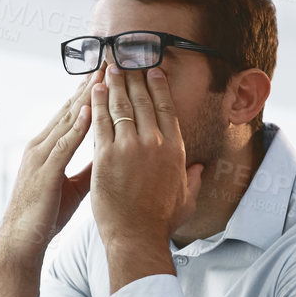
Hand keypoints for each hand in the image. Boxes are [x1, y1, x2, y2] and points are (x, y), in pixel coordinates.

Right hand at [0, 78, 92, 296]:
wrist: (21, 240)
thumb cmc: (46, 213)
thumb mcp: (75, 186)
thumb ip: (89, 167)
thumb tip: (110, 154)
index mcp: (49, 147)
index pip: (73, 112)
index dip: (91, 91)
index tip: (109, 72)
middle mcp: (42, 144)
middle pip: (70, 107)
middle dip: (90, 83)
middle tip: (109, 59)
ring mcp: (41, 155)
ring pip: (67, 119)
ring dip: (86, 96)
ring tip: (103, 73)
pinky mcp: (44, 171)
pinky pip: (64, 144)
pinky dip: (77, 126)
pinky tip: (90, 111)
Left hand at [91, 62, 202, 290]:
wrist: (137, 237)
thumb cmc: (161, 223)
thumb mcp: (186, 199)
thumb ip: (194, 181)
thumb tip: (202, 170)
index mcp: (175, 151)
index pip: (167, 109)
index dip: (159, 87)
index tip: (153, 70)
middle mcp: (154, 144)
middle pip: (142, 101)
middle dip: (134, 77)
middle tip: (126, 59)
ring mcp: (129, 148)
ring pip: (121, 107)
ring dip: (114, 83)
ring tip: (109, 67)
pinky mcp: (106, 156)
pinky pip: (100, 122)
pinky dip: (97, 103)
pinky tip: (93, 89)